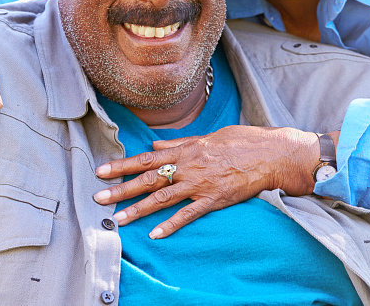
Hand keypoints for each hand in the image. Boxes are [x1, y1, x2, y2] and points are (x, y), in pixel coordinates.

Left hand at [93, 125, 321, 238]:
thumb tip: (155, 145)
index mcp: (187, 149)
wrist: (272, 154)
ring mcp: (201, 184)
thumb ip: (180, 143)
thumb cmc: (243, 141)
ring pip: (163, 198)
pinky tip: (155, 234)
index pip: (147, 158)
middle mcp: (189, 167)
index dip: (123, 165)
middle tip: (98, 197)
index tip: (101, 171)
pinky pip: (189, 214)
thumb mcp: (209, 136)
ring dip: (138, 209)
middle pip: (149, 179)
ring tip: (118, 219)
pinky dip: (171, 224)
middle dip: (121, 189)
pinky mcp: (215, 200)